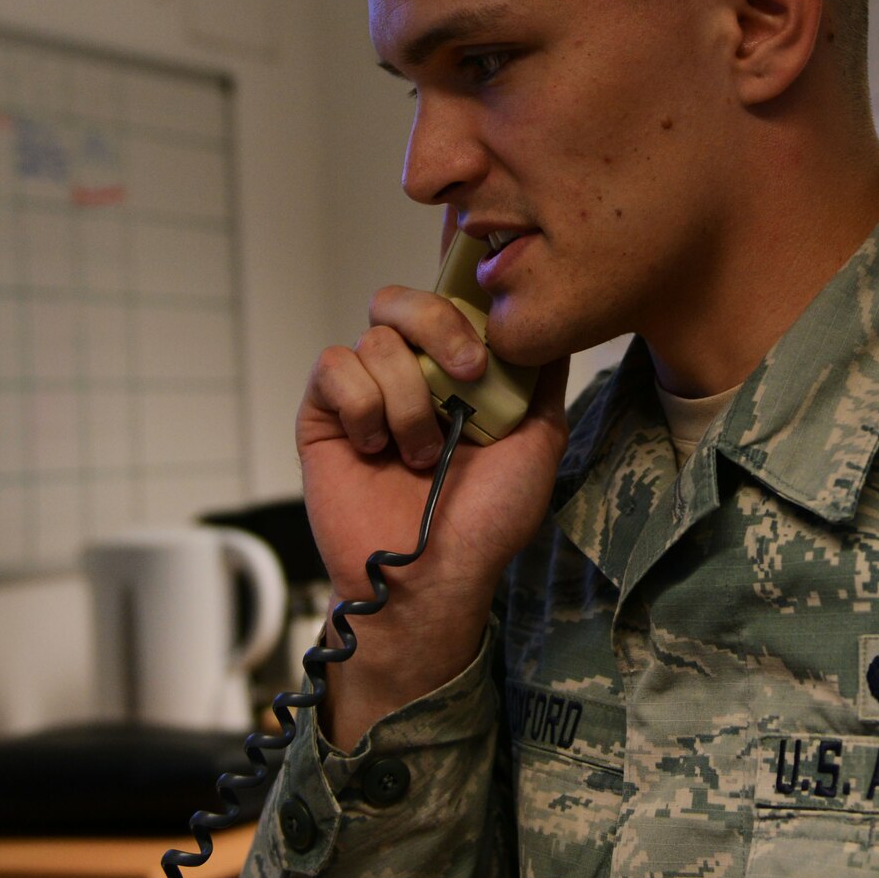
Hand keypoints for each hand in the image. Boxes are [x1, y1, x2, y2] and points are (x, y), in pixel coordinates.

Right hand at [298, 284, 570, 745]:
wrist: (434, 577)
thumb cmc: (488, 521)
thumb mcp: (538, 443)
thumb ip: (542, 380)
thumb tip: (555, 326)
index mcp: (456, 374)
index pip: (449, 304)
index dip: (464, 302)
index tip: (489, 339)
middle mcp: (409, 375)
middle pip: (403, 301)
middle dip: (440, 326)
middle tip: (468, 373)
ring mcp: (364, 393)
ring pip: (377, 340)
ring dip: (409, 398)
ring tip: (422, 455)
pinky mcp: (323, 415)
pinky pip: (334, 368)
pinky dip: (363, 405)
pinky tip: (376, 448)